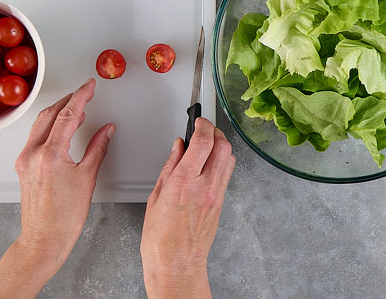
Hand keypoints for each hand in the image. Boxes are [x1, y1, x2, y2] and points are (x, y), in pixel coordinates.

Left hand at [14, 77, 113, 268]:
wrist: (44, 239)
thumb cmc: (64, 218)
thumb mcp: (87, 178)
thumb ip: (97, 148)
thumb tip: (106, 130)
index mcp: (50, 155)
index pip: (68, 115)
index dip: (81, 96)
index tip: (90, 86)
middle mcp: (33, 154)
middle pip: (50, 114)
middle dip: (68, 100)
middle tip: (84, 92)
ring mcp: (25, 159)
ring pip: (40, 124)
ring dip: (58, 111)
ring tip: (75, 107)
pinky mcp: (23, 166)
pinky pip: (35, 136)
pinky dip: (49, 126)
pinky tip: (61, 127)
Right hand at [140, 118, 235, 298]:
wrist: (176, 263)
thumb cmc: (161, 238)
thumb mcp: (156, 196)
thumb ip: (170, 166)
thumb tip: (178, 147)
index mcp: (184, 182)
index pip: (203, 141)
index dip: (202, 124)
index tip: (197, 121)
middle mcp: (204, 186)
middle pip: (223, 145)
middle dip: (215, 131)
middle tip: (203, 130)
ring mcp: (216, 195)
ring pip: (230, 158)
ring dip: (220, 146)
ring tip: (207, 146)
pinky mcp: (221, 202)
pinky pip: (227, 174)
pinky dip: (221, 162)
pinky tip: (208, 164)